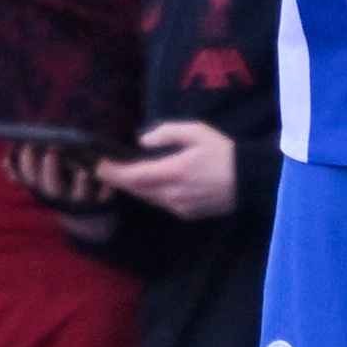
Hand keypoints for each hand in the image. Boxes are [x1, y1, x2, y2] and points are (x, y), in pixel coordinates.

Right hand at [5, 142, 114, 240]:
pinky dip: (107, 190)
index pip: (31, 177)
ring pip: (80, 194)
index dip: (28, 164)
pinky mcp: (103, 201)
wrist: (86, 209)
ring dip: (80, 184)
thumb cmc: (61, 179)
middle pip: (53, 187)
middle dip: (50, 171)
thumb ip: (24, 168)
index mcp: (44, 187)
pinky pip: (105, 197)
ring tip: (82, 171)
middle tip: (52, 151)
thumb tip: (5, 163)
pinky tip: (107, 181)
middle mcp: (62, 195)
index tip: (29, 145)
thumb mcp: (41, 175)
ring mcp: (83, 199)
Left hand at [96, 120, 236, 218]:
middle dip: (119, 180)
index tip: (96, 166)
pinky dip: (151, 193)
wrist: (250, 180)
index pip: (134, 176)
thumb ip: (166, 133)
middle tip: (103, 168)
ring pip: (148, 198)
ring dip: (135, 187)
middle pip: (136, 190)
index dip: (112, 173)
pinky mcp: (187, 214)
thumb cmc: (223, 151)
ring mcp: (180, 207)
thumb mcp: (196, 131)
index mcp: (173, 172)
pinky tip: (151, 182)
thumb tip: (142, 140)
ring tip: (123, 173)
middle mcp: (172, 194)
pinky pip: (162, 203)